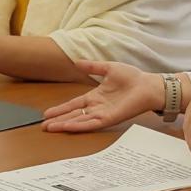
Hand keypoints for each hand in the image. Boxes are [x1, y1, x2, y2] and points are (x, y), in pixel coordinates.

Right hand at [42, 60, 165, 132]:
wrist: (147, 85)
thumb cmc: (132, 77)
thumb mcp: (108, 68)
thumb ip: (93, 67)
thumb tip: (77, 62)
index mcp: (96, 96)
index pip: (74, 104)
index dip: (61, 108)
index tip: (47, 113)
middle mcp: (97, 107)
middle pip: (73, 114)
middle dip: (58, 120)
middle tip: (43, 125)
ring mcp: (102, 114)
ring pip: (79, 121)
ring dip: (64, 124)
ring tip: (50, 128)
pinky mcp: (108, 119)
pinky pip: (90, 124)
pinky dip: (78, 126)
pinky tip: (67, 127)